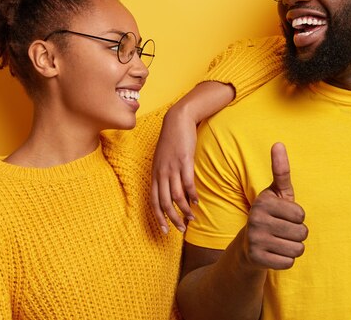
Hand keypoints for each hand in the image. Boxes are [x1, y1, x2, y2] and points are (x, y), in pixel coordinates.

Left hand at [151, 107, 198, 233]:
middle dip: (172, 218)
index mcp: (155, 173)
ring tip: (192, 218)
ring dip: (184, 210)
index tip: (164, 230)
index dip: (158, 217)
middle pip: (164, 202)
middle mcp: (161, 173)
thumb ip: (164, 173)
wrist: (177, 120)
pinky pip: (188, 183)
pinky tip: (196, 202)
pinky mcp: (184, 161)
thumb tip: (170, 189)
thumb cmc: (171, 139)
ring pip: (176, 195)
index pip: (153, 200)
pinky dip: (192, 195)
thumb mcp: (162, 158)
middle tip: (180, 229)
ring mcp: (172, 167)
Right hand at [242, 143, 307, 269]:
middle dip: (298, 234)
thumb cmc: (270, 214)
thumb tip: (278, 143)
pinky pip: (289, 262)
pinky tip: (274, 253)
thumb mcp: (276, 193)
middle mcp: (256, 219)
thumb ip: (280, 170)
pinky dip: (285, 260)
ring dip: (293, 248)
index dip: (297, 217)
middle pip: (302, 233)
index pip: (301, 214)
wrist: (248, 245)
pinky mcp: (256, 258)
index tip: (283, 216)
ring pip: (298, 249)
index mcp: (264, 201)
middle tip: (282, 231)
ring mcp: (255, 239)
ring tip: (279, 242)